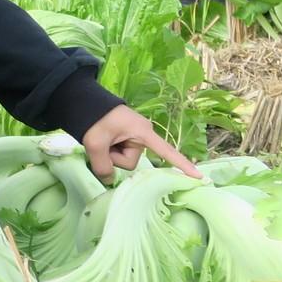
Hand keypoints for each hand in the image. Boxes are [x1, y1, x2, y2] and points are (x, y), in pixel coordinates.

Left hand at [82, 104, 200, 180]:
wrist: (83, 101)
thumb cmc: (94, 118)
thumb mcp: (95, 143)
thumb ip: (102, 166)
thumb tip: (109, 180)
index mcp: (142, 132)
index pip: (166, 151)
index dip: (182, 165)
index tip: (199, 177)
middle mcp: (143, 134)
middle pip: (131, 161)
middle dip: (114, 158)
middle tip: (102, 143)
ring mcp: (135, 136)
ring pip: (124, 159)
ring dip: (110, 154)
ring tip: (101, 140)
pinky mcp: (127, 138)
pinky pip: (120, 152)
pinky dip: (109, 151)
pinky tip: (102, 141)